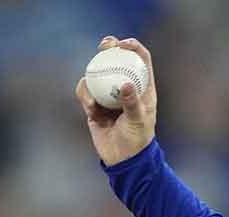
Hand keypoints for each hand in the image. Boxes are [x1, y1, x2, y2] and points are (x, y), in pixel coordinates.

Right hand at [74, 36, 157, 166]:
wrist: (122, 160)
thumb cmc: (137, 141)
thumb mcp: (138, 121)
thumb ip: (132, 103)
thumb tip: (126, 84)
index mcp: (143, 88)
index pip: (141, 60)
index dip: (134, 47)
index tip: (123, 44)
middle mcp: (125, 88)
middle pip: (116, 60)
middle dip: (109, 48)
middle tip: (104, 45)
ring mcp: (108, 95)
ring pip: (97, 73)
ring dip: (93, 73)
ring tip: (91, 82)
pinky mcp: (94, 105)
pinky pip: (85, 91)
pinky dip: (85, 95)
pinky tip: (90, 107)